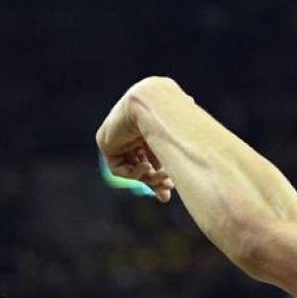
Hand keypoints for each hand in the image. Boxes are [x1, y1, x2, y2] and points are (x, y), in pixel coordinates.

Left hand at [97, 79, 175, 202]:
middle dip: (154, 181)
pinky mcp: (105, 142)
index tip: (173, 186)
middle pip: (142, 163)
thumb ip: (184, 126)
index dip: (162, 171)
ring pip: (132, 168)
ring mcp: (117, 136)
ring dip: (149, 179)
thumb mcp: (182, 130)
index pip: (153, 153)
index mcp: (148, 123)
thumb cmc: (174, 114)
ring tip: (163, 180)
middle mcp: (132, 129)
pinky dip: (134, 173)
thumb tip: (191, 101)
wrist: (154, 103)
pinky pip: (118, 168)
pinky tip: (146, 168)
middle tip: (165, 196)